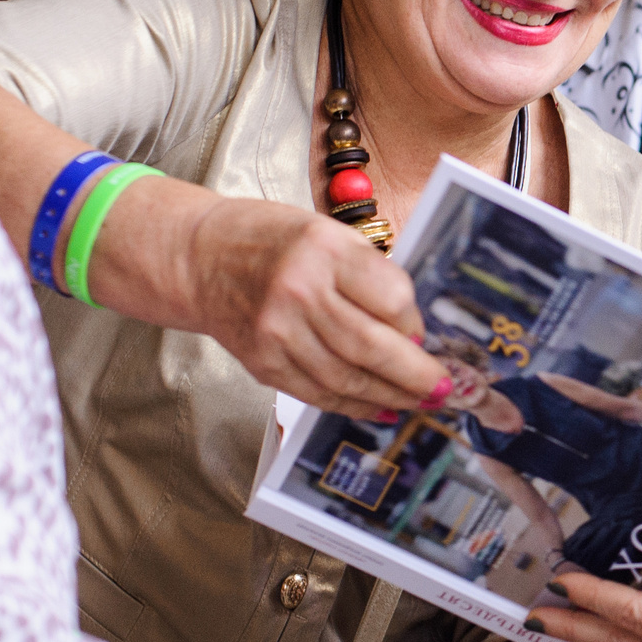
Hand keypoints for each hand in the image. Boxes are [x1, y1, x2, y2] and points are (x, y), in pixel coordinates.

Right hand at [177, 194, 447, 415]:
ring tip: (418, 402)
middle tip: (443, 388)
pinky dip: (354, 406)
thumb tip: (413, 329)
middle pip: (372, 346)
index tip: (426, 334)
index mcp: (324, 249)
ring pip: (348, 379)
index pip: (390, 297)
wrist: (199, 258)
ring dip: (390, 396)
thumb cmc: (270, 240)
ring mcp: (278, 332)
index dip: (415, 323)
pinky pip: (318, 394)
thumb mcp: (327, 233)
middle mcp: (300, 291)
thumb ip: (368, 274)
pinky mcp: (263, 363)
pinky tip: (378, 408)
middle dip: (416, 375)